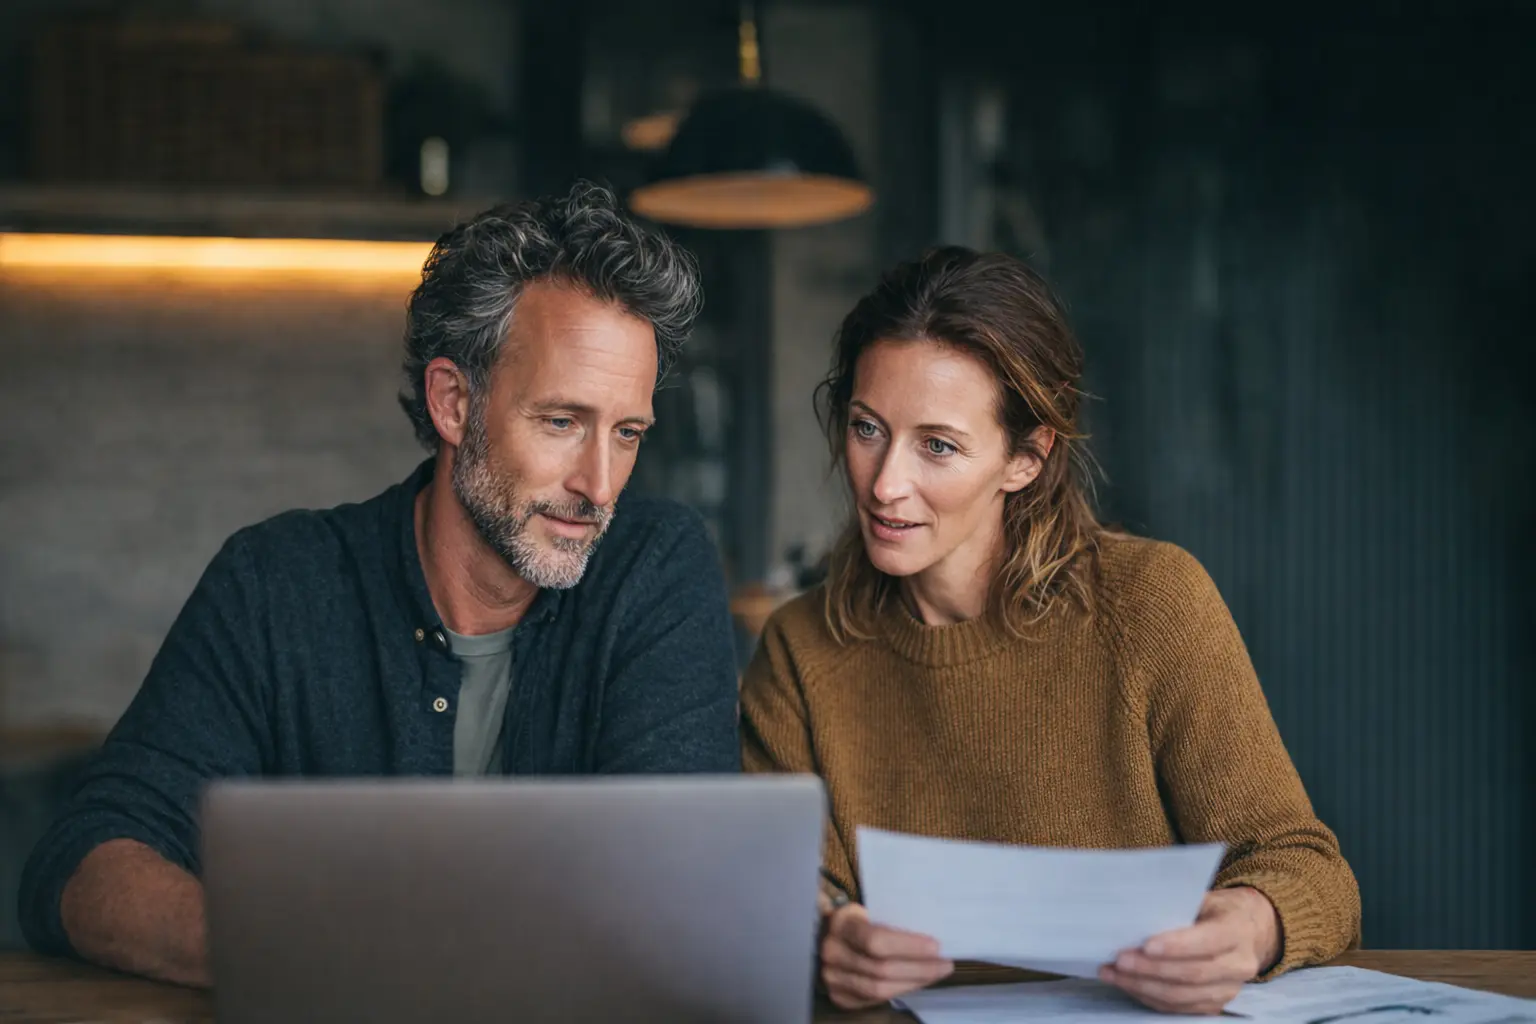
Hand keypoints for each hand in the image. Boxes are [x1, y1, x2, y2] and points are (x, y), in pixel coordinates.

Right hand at [819, 903, 954, 1008]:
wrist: (828, 934)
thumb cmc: (860, 919)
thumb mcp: (870, 909)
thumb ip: (892, 920)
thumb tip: (931, 938)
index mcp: (841, 923)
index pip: (876, 941)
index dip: (908, 947)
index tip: (936, 946)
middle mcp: (832, 951)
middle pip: (880, 970)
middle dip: (918, 969)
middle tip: (945, 965)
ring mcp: (832, 977)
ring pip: (879, 990)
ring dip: (913, 983)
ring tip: (935, 974)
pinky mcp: (839, 996)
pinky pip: (874, 1000)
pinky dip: (899, 991)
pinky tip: (916, 982)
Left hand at [1100, 886, 1280, 1014]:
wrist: (1246, 931)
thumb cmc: (1215, 909)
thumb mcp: (1204, 898)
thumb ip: (1177, 905)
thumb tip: (1136, 912)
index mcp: (1237, 932)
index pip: (1207, 942)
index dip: (1176, 947)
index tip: (1145, 946)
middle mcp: (1239, 965)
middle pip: (1192, 974)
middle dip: (1151, 969)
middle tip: (1119, 961)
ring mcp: (1229, 990)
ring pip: (1183, 996)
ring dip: (1143, 987)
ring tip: (1113, 974)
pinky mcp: (1215, 1004)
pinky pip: (1180, 1008)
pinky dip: (1150, 997)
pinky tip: (1127, 985)